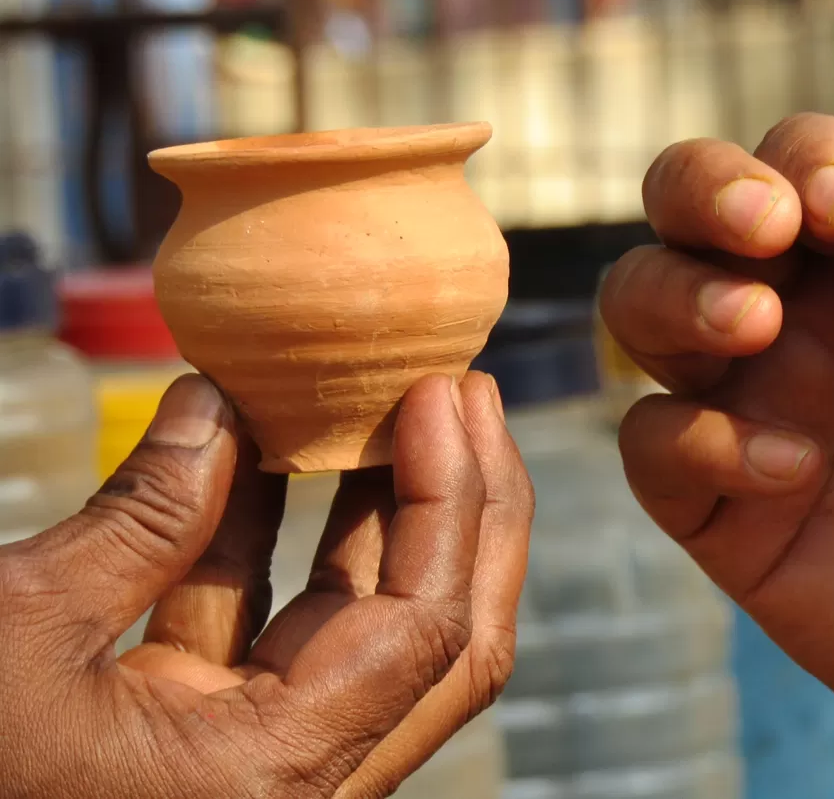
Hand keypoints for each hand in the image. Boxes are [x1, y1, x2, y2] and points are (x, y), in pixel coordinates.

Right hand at [0, 371, 532, 798]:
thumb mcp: (17, 634)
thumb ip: (140, 519)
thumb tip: (220, 405)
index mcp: (268, 782)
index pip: (425, 628)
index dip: (452, 499)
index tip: (446, 391)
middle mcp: (291, 785)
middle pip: (443, 643)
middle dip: (470, 511)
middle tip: (468, 393)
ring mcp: (254, 761)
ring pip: (369, 633)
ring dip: (389, 515)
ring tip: (409, 402)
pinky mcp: (205, 739)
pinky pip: (273, 630)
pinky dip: (283, 541)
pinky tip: (283, 450)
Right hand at [600, 114, 833, 775]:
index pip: (804, 161)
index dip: (807, 158)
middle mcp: (797, 314)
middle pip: (684, 207)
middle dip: (702, 191)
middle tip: (765, 227)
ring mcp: (748, 403)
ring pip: (639, 306)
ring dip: (675, 298)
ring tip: (752, 325)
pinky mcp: (721, 503)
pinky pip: (652, 448)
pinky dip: (697, 442)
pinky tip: (791, 470)